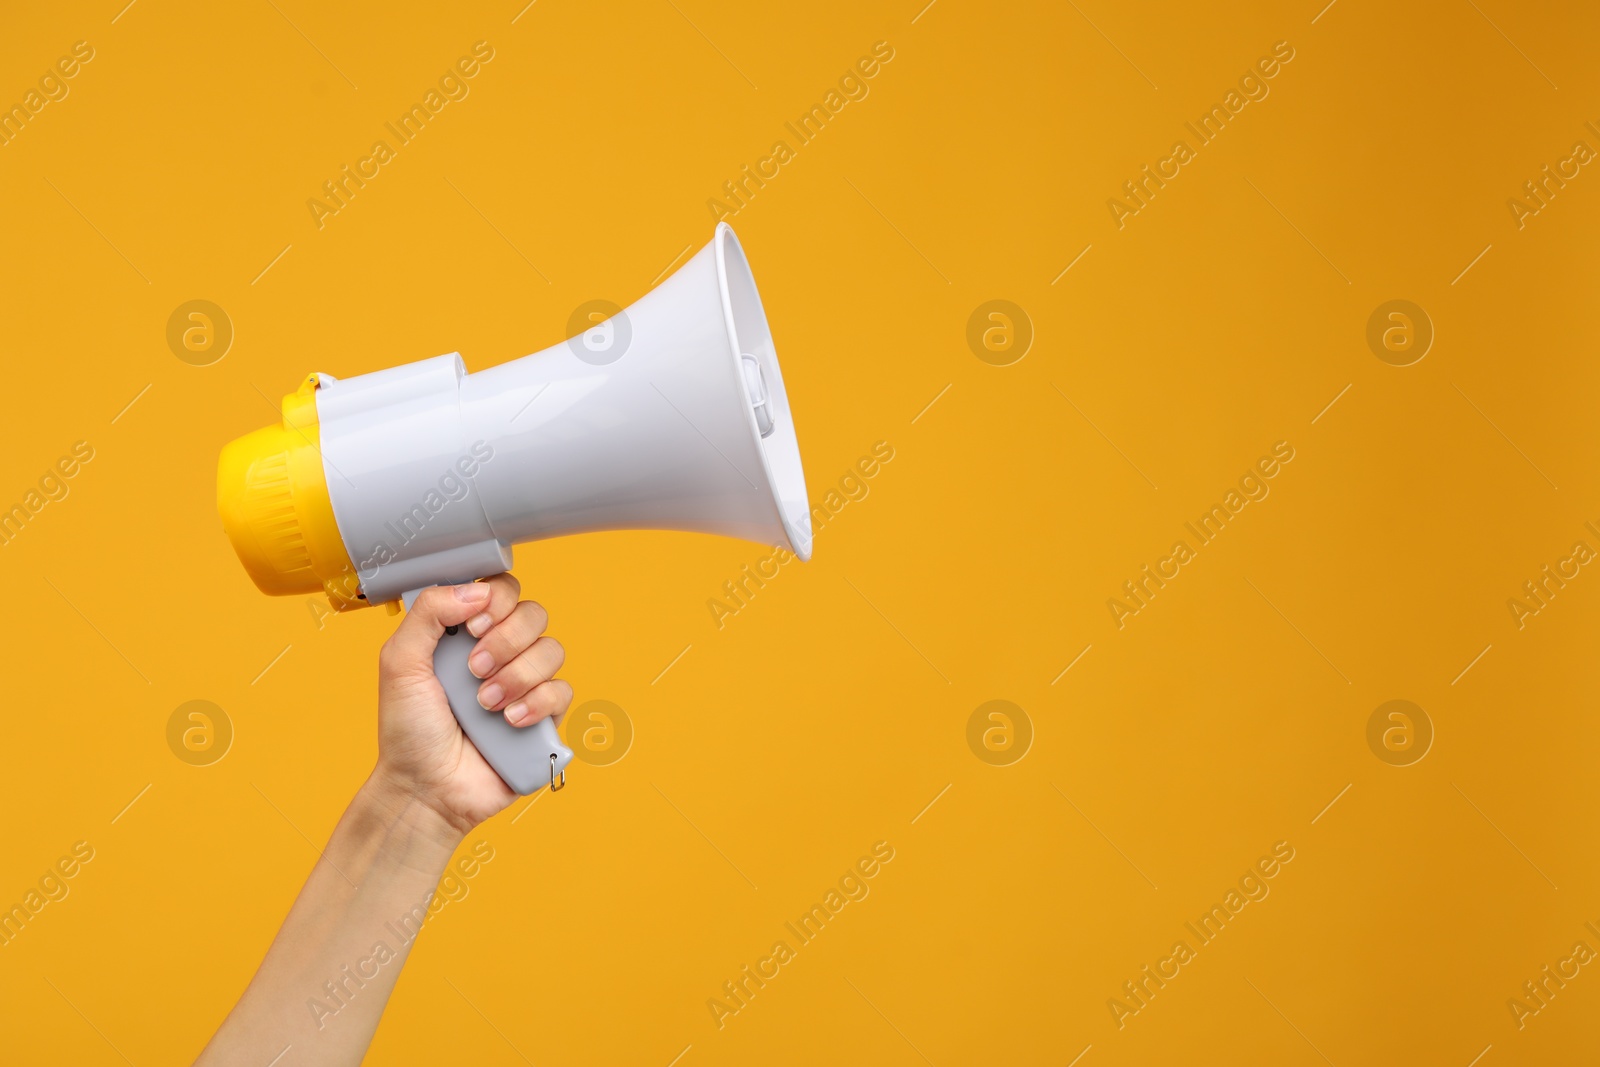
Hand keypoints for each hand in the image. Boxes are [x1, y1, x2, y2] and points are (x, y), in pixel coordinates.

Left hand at [371, 574, 571, 834]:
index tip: (471, 627)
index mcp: (466, 634)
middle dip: (507, 640)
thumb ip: (428, 613)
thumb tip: (475, 592)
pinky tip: (509, 721)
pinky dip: (537, 703)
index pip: (502, 592)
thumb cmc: (409, 731)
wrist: (426, 789)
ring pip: (552, 650)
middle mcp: (500, 653)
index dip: (495, 602)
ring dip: (518, 675)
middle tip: (475, 670)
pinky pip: (563, 691)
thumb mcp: (399, 663)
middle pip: (534, 614)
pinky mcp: (544, 717)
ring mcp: (524, 684)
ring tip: (486, 704)